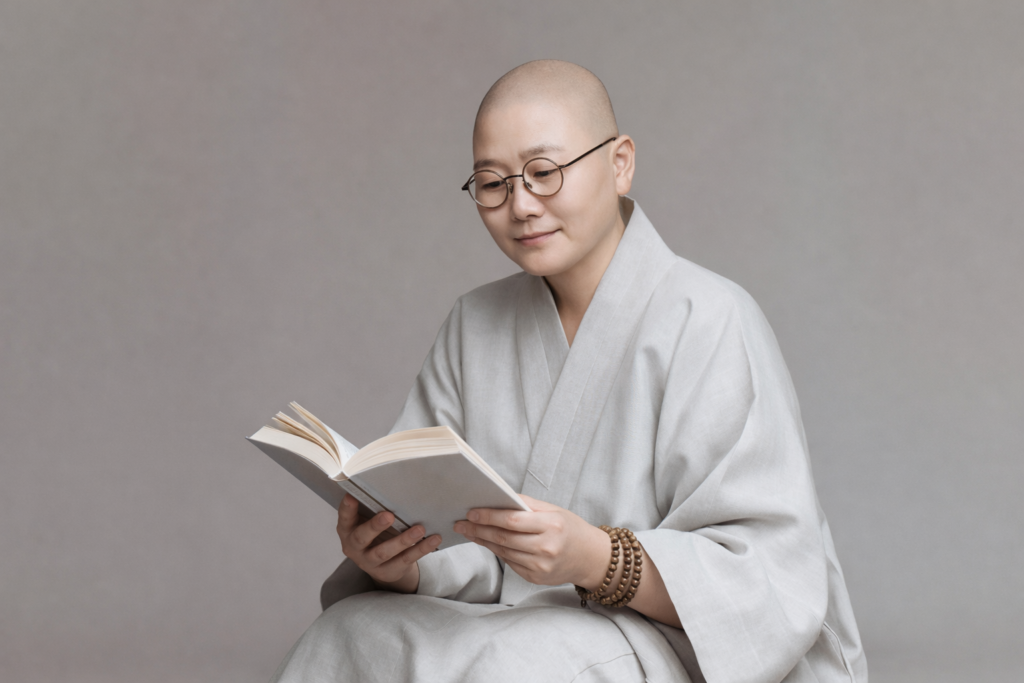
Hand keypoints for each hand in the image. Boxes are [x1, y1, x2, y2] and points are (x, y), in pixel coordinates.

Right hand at [336, 494, 441, 592]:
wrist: (382, 564)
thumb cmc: (375, 533)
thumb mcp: (368, 520)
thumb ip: (372, 507)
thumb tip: (390, 484)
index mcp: (347, 530)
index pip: (345, 518)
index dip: (347, 508)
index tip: (351, 496)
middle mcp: (354, 547)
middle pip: (362, 538)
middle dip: (375, 527)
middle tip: (389, 516)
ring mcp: (370, 562)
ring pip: (385, 552)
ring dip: (403, 540)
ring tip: (419, 529)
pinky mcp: (389, 571)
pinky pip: (406, 559)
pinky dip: (421, 549)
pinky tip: (434, 539)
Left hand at [453, 494, 610, 588]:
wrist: (590, 558)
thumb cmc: (570, 529)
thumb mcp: (554, 510)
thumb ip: (527, 505)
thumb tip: (499, 499)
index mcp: (552, 526)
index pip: (513, 521)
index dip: (489, 516)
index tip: (471, 512)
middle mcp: (546, 548)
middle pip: (504, 538)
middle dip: (479, 529)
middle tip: (461, 523)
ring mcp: (541, 567)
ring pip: (504, 552)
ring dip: (484, 541)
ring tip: (469, 531)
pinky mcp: (536, 578)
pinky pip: (511, 563)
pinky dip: (498, 552)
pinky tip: (488, 542)